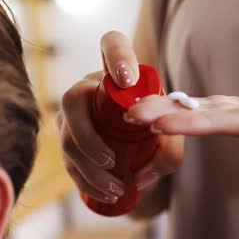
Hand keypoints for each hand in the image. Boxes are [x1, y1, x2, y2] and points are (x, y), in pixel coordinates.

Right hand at [58, 31, 182, 203]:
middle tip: (112, 161)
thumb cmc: (158, 127)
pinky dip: (84, 180)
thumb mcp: (172, 133)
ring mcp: (73, 113)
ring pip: (67, 136)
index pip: (112, 44)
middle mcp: (89, 86)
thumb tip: (139, 178)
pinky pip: (66, 158)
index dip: (117, 55)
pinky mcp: (67, 138)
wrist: (143, 144)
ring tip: (117, 188)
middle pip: (73, 100)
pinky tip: (103, 194)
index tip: (128, 78)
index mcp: (118, 71)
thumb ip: (168, 149)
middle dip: (88, 135)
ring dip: (88, 167)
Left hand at [125, 75, 238, 159]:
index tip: (161, 124)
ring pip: (208, 113)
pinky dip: (190, 105)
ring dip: (171, 111)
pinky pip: (217, 107)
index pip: (235, 124)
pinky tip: (164, 102)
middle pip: (210, 121)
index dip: (198, 123)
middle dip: (170, 118)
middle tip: (128, 116)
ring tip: (134, 109)